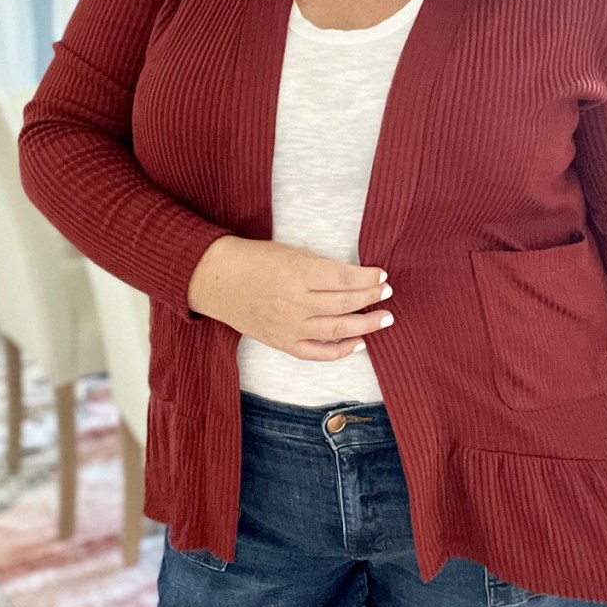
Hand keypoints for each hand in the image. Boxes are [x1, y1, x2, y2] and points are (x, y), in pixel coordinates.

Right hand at [187, 236, 393, 361]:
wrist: (217, 280)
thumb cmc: (254, 260)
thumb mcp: (291, 253)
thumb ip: (321, 268)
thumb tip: (355, 278)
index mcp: (298, 274)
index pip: (345, 279)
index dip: (368, 278)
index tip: (382, 275)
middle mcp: (295, 303)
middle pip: (345, 304)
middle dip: (372, 298)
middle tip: (388, 293)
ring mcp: (289, 327)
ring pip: (337, 331)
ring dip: (366, 325)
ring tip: (384, 319)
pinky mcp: (282, 343)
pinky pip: (317, 353)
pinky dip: (340, 351)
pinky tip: (358, 343)